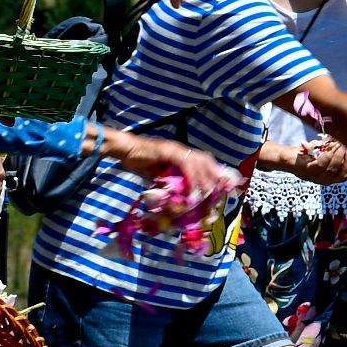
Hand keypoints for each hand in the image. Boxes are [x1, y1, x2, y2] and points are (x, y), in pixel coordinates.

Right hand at [119, 132, 233, 204]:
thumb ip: (170, 182)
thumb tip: (179, 197)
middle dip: (215, 175)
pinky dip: (190, 178)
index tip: (222, 186)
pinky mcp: (168, 151)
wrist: (124, 150)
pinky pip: (185, 164)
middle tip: (219, 192)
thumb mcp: (159, 174)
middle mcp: (182, 150)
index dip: (214, 172)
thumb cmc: (139, 162)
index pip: (204, 161)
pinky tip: (191, 189)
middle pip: (206, 160)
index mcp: (182, 154)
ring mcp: (176, 149)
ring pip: (198, 162)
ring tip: (207, 194)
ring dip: (204, 179)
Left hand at [284, 138, 346, 184]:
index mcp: (333, 177)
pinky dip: (328, 154)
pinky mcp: (309, 172)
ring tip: (339, 144)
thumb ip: (338, 152)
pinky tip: (329, 146)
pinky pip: (322, 164)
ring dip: (338, 154)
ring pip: (333, 168)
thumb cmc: (308, 154)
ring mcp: (317, 178)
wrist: (287, 158)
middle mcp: (327, 180)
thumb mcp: (326, 152)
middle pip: (345, 174)